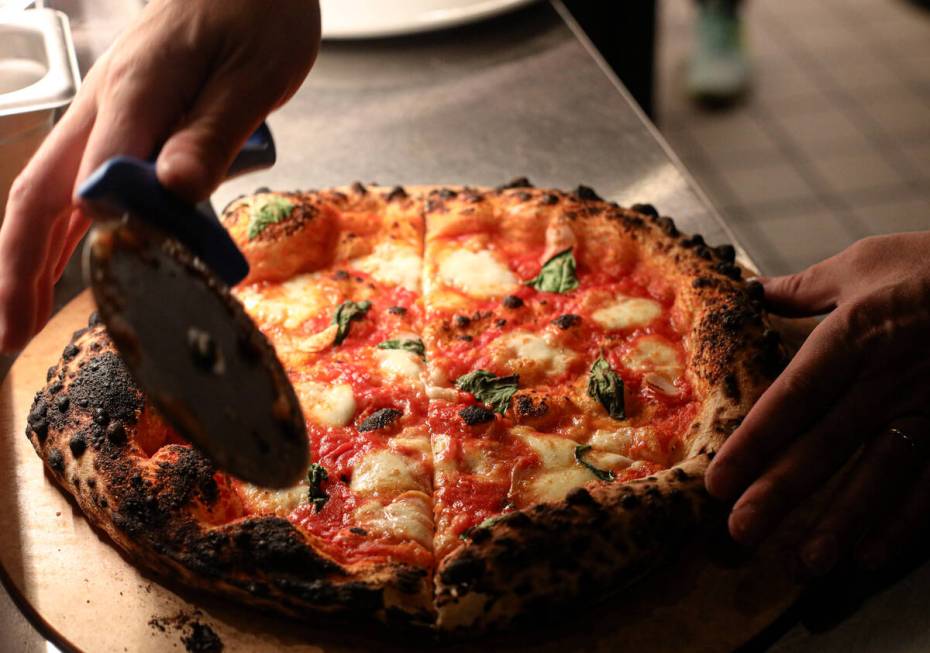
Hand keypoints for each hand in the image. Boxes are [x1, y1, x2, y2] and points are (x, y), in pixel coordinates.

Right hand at [0, 0, 320, 351]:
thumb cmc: (256, 16)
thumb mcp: (251, 78)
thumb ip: (210, 137)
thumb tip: (170, 195)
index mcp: (135, 97)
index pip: (95, 181)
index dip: (77, 245)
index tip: (85, 301)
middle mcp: (105, 110)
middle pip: (40, 196)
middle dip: (18, 269)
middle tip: (10, 336)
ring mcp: (108, 117)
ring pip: (52, 194)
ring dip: (32, 256)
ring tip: (23, 318)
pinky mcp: (124, 123)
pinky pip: (82, 185)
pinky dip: (66, 232)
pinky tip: (65, 265)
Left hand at [706, 232, 929, 574]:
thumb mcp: (864, 264)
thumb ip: (805, 288)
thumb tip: (754, 292)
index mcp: (851, 340)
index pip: (790, 401)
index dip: (752, 444)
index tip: (718, 480)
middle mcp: (886, 382)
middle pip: (825, 446)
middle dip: (780, 493)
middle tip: (741, 533)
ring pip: (878, 475)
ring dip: (840, 521)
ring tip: (804, 562)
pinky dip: (905, 524)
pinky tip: (871, 555)